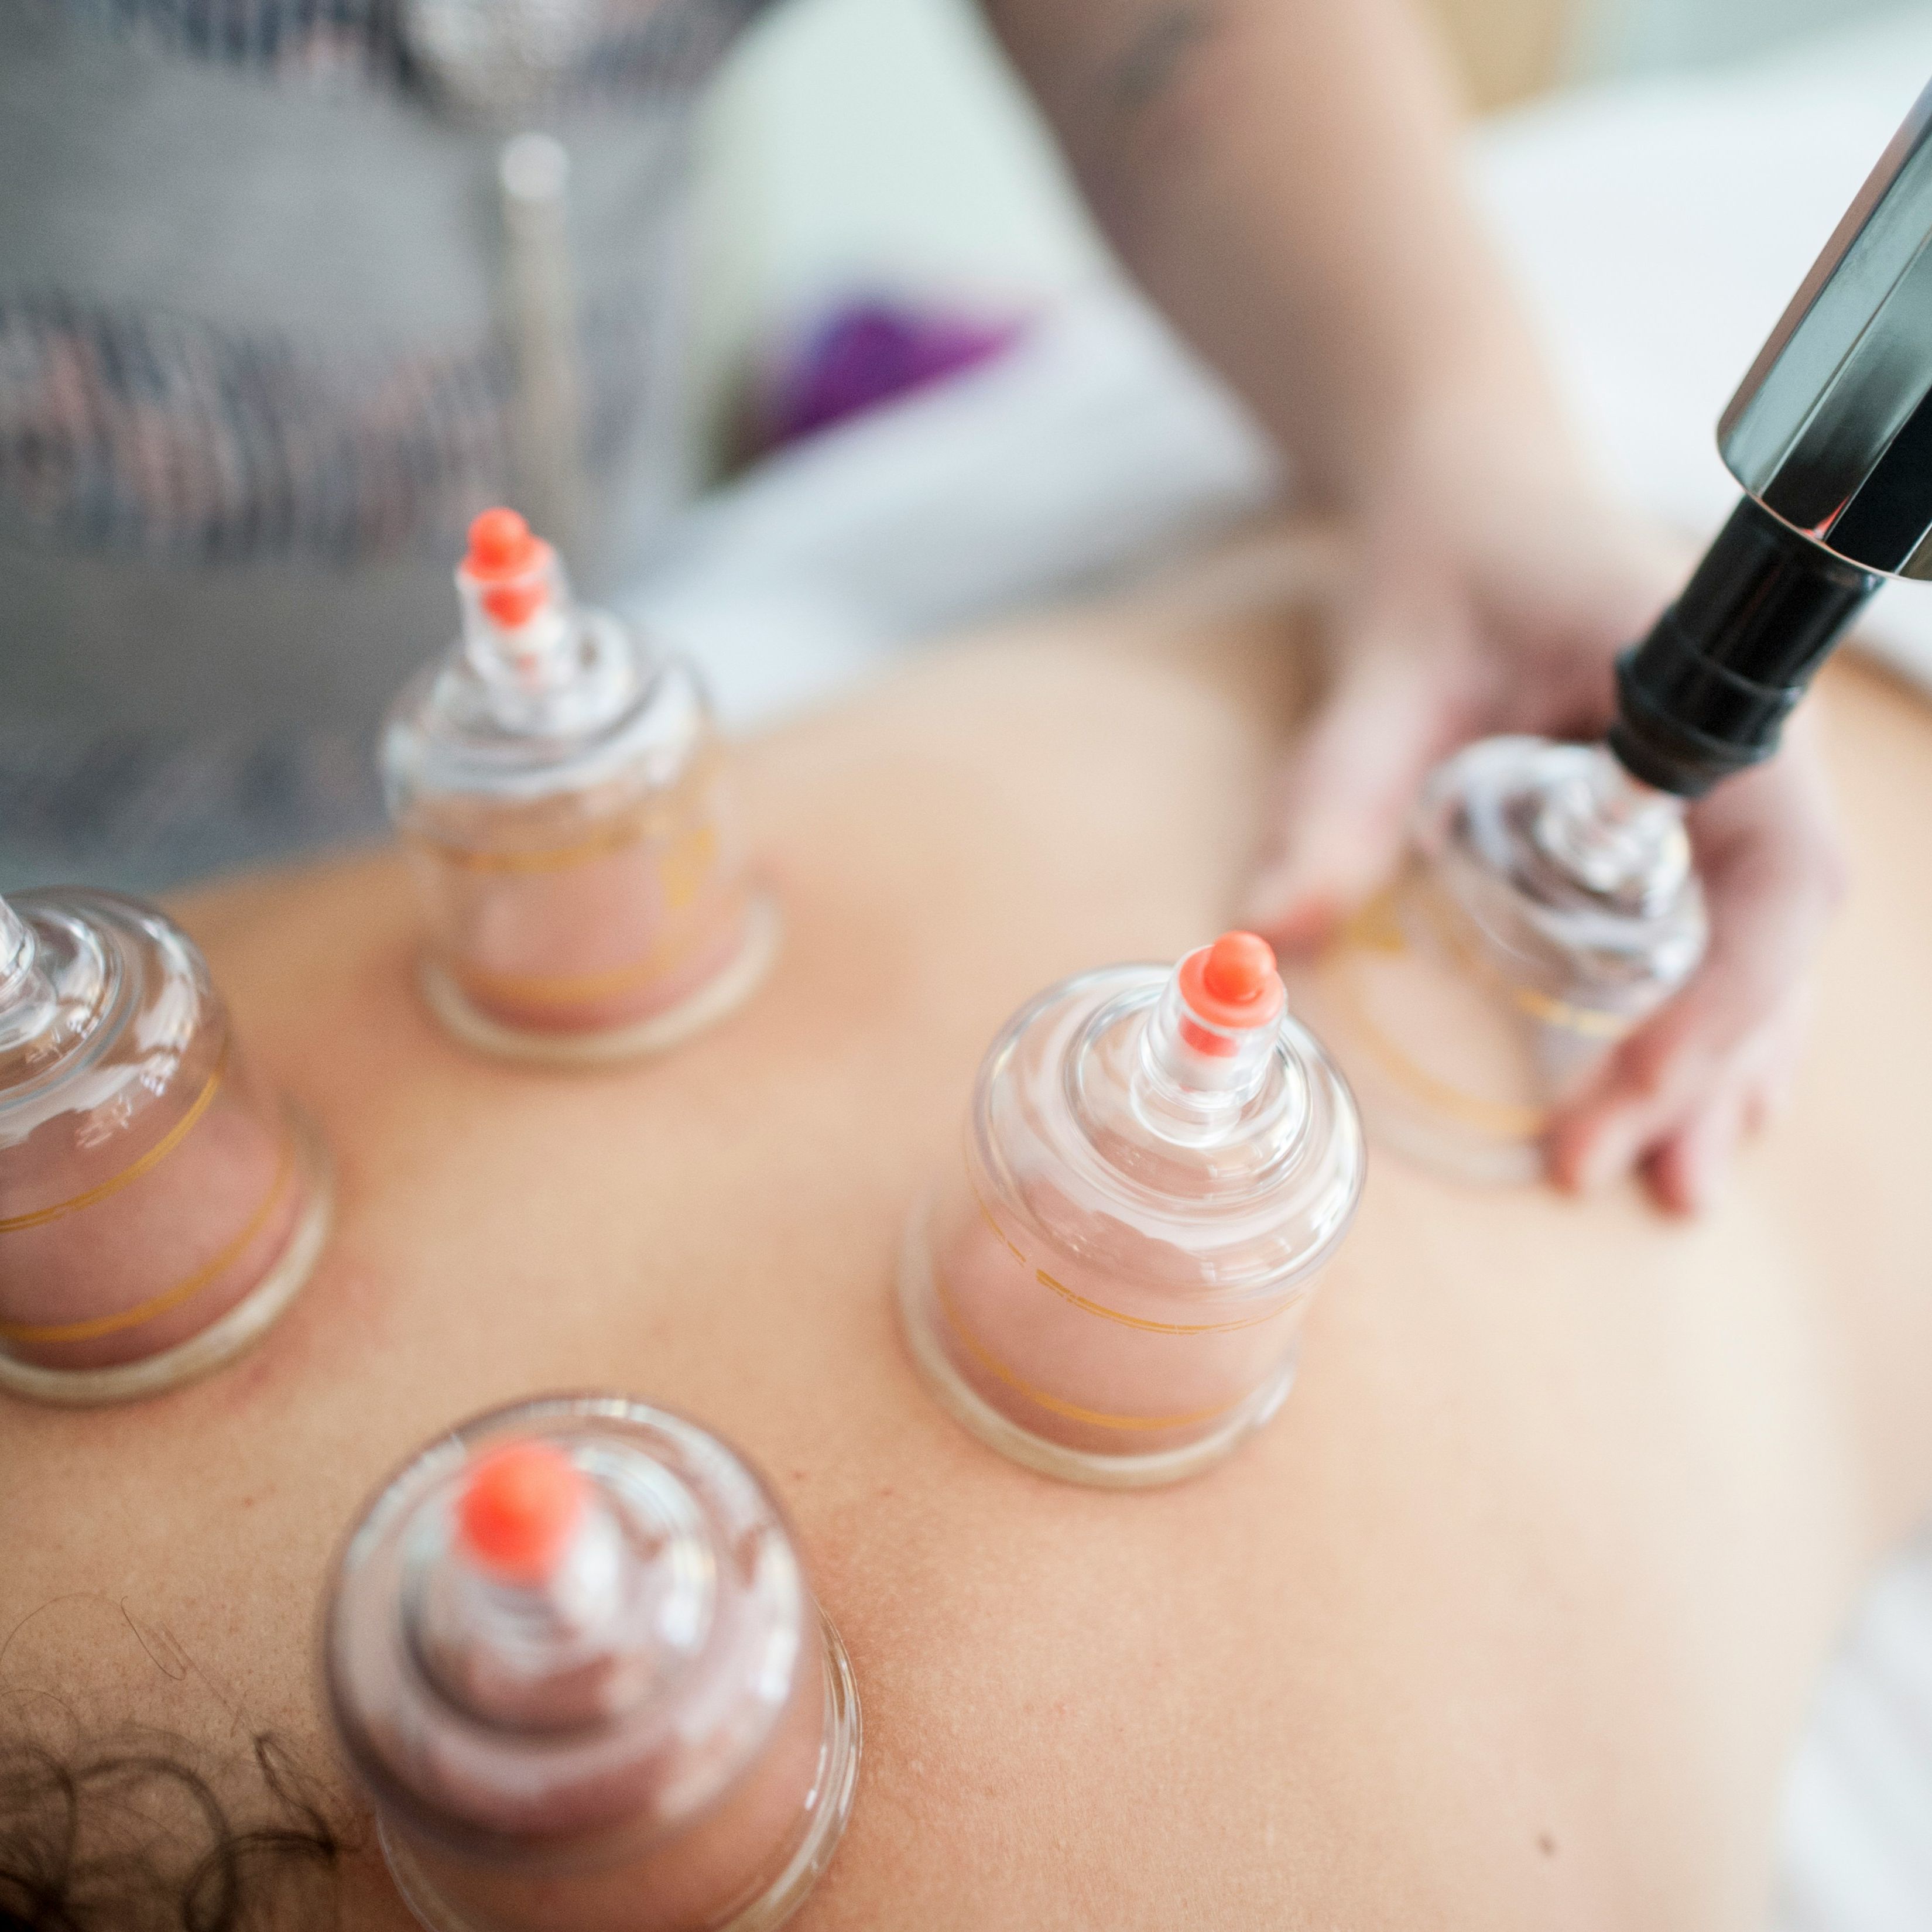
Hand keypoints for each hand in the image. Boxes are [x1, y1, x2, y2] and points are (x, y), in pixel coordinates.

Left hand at [1243, 419, 1846, 1211]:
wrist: (1471, 485)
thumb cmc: (1445, 554)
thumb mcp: (1385, 669)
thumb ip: (1337, 794)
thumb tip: (1259, 940)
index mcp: (1708, 689)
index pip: (1776, 871)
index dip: (1726, 999)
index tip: (1632, 1092)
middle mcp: (1748, 744)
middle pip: (1772, 933)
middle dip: (1710, 1065)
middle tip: (1642, 1184)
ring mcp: (1728, 780)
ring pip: (1760, 943)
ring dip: (1721, 1064)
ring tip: (1671, 1183)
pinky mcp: (1684, 808)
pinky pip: (1722, 923)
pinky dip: (1702, 1014)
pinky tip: (1678, 1096)